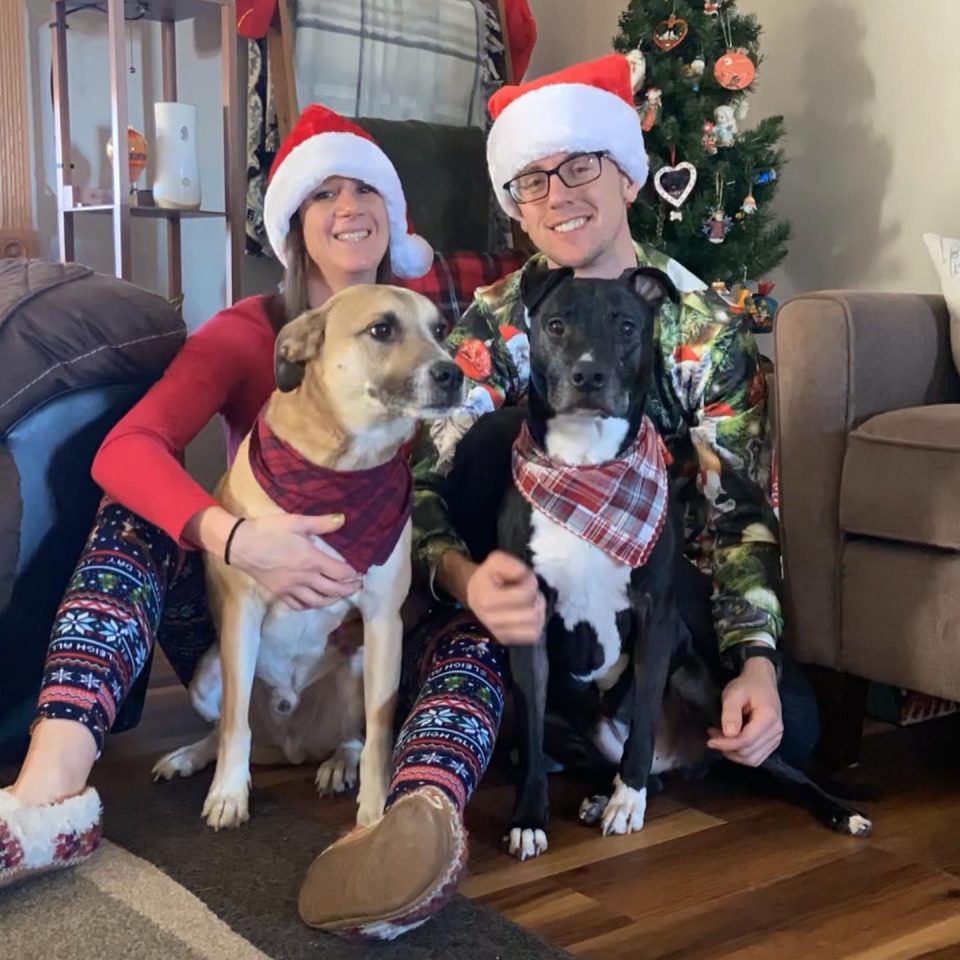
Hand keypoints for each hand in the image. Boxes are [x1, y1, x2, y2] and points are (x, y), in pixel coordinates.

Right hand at [225, 513, 361, 610]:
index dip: (352, 575)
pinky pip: (299, 605)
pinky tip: (315, 601)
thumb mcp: (296, 522)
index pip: (340, 572)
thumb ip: (321, 523)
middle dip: (348, 589)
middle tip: (357, 587)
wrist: (240, 545)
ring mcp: (291, 588)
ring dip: (332, 599)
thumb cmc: (269, 531)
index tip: (359, 573)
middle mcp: (305, 578)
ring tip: (340, 595)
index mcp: (312, 560)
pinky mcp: (279, 593)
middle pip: (333, 589)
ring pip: (318, 601)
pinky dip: (311, 605)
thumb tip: (343, 519)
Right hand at [465, 550, 545, 644]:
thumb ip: (509, 563)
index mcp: (487, 600)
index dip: (531, 583)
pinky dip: (536, 624)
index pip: (525, 595)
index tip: (524, 578)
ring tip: (529, 602)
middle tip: (529, 592)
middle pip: (532, 613)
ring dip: (537, 612)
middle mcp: (492, 621)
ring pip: (535, 626)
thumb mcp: (495, 561)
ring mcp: (499, 633)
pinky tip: (528, 614)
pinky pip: (532, 636)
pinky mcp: (506, 641)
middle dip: (536, 599)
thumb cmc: (488, 576)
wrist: (475, 593)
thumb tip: (522, 574)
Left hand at [707, 654, 782, 766]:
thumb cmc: (746, 685)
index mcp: (768, 718)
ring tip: (720, 739)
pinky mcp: (772, 742)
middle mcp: (776, 731)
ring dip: (733, 754)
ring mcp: (776, 738)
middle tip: (712, 736)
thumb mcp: (734, 693)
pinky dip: (741, 754)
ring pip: (753, 759)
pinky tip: (731, 743)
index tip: (710, 740)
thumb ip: (731, 713)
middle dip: (727, 748)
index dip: (726, 744)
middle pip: (749, 753)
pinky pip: (756, 757)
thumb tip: (729, 734)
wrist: (762, 681)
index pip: (746, 741)